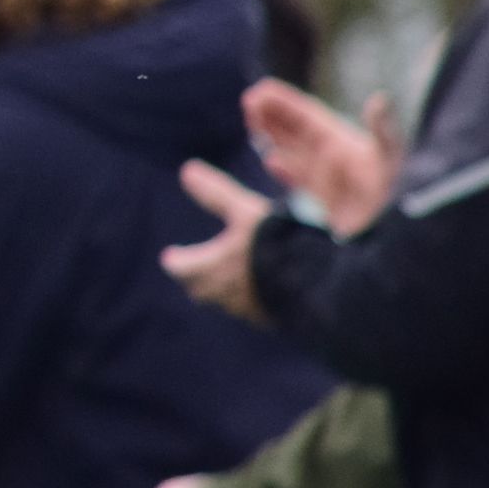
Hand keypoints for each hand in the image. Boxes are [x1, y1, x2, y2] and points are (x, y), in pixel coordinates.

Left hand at [165, 161, 272, 322]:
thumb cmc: (276, 242)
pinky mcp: (270, 318)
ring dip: (222, 289)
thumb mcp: (245, 211)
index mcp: (210, 268)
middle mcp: (223, 294)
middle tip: (194, 269)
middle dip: (195, 278)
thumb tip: (187, 170)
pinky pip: (252, 309)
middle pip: (199, 289)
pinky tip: (260, 289)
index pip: (179, 269)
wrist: (318, 282)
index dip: (176, 261)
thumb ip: (216, 193)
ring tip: (227, 277)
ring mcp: (247, 309)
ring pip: (225, 301)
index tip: (170, 257)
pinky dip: (249, 298)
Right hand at [243, 79, 396, 235]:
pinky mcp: (329, 204)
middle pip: (299, 130)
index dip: (285, 102)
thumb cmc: (399, 199)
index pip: (308, 116)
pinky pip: (302, 182)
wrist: (397, 243)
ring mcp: (332, 181)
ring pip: (295, 152)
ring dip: (274, 137)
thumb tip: (380, 99)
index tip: (260, 89)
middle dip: (274, 114)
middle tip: (248, 100)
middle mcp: (337, 158)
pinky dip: (285, 170)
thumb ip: (384, 130)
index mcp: (346, 143)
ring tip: (252, 123)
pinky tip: (271, 163)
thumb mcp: (392, 159)